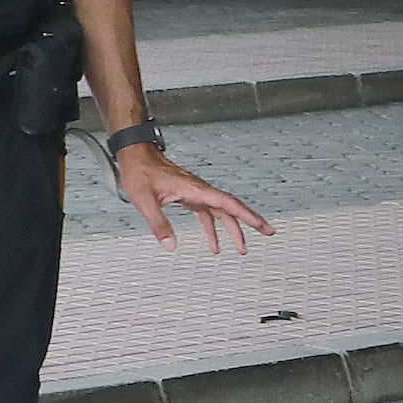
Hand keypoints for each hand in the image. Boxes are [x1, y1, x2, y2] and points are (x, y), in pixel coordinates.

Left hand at [112, 141, 268, 254]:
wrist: (135, 154)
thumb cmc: (140, 170)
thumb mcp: (145, 200)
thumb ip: (159, 224)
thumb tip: (171, 245)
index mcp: (195, 189)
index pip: (228, 204)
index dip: (248, 216)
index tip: (263, 226)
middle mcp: (200, 190)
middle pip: (231, 208)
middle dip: (250, 222)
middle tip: (268, 233)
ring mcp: (195, 192)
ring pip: (221, 212)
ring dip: (232, 229)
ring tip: (240, 247)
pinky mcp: (189, 195)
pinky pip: (207, 213)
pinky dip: (212, 229)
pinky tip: (213, 242)